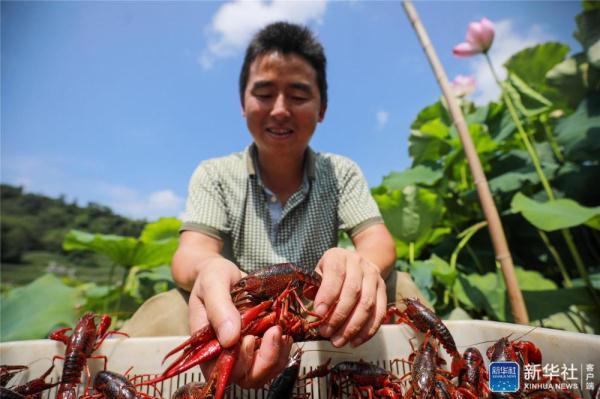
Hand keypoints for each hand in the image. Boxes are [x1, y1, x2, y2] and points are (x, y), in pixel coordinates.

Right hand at [189, 259, 292, 387]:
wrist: (224, 271)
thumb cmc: (212, 277)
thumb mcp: (212, 283)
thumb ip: (219, 309)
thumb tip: (230, 339)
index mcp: (207, 347)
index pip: (223, 371)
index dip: (239, 364)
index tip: (249, 339)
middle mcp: (226, 354)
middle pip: (248, 377)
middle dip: (265, 360)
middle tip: (274, 331)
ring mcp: (246, 351)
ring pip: (265, 371)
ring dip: (278, 355)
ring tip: (282, 330)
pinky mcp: (261, 343)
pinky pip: (276, 358)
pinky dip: (284, 348)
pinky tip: (286, 330)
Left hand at [313, 248, 387, 347]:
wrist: (358, 262)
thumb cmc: (331, 272)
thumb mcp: (319, 273)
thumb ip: (315, 288)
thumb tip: (314, 311)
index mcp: (338, 256)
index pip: (336, 274)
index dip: (327, 295)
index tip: (318, 314)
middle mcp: (359, 263)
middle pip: (353, 291)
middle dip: (338, 316)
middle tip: (326, 333)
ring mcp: (374, 276)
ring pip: (367, 304)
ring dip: (352, 327)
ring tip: (338, 341)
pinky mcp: (384, 290)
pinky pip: (379, 313)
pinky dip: (367, 331)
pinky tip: (355, 342)